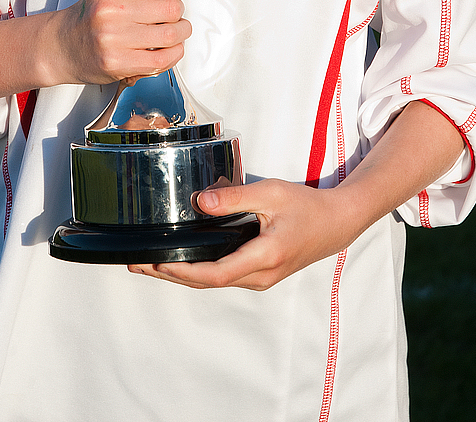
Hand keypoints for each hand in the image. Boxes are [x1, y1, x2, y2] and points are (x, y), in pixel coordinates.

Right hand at [52, 0, 202, 85]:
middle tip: (174, 17)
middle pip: (171, 9)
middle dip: (179, 14)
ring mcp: (113, 38)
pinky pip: (162, 60)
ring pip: (171, 35)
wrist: (63, 45)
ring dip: (181, 34)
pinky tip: (168, 49)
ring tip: (174, 33)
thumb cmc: (93, 14)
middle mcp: (111, 9)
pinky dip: (173, 54)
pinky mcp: (117, 63)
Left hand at [128, 101, 466, 288]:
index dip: (179, 270)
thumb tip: (200, 202)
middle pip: (206, 281)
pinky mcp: (260, 272)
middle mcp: (259, 275)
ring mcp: (260, 277)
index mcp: (262, 257)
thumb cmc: (306, 206)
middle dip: (169, 274)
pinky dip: (198, 270)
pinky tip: (182, 258)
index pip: (211, 273)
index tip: (152, 262)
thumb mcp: (270, 194)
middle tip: (137, 263)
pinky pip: (223, 275)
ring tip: (151, 261)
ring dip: (181, 273)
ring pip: (213, 281)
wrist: (338, 222)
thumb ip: (234, 198)